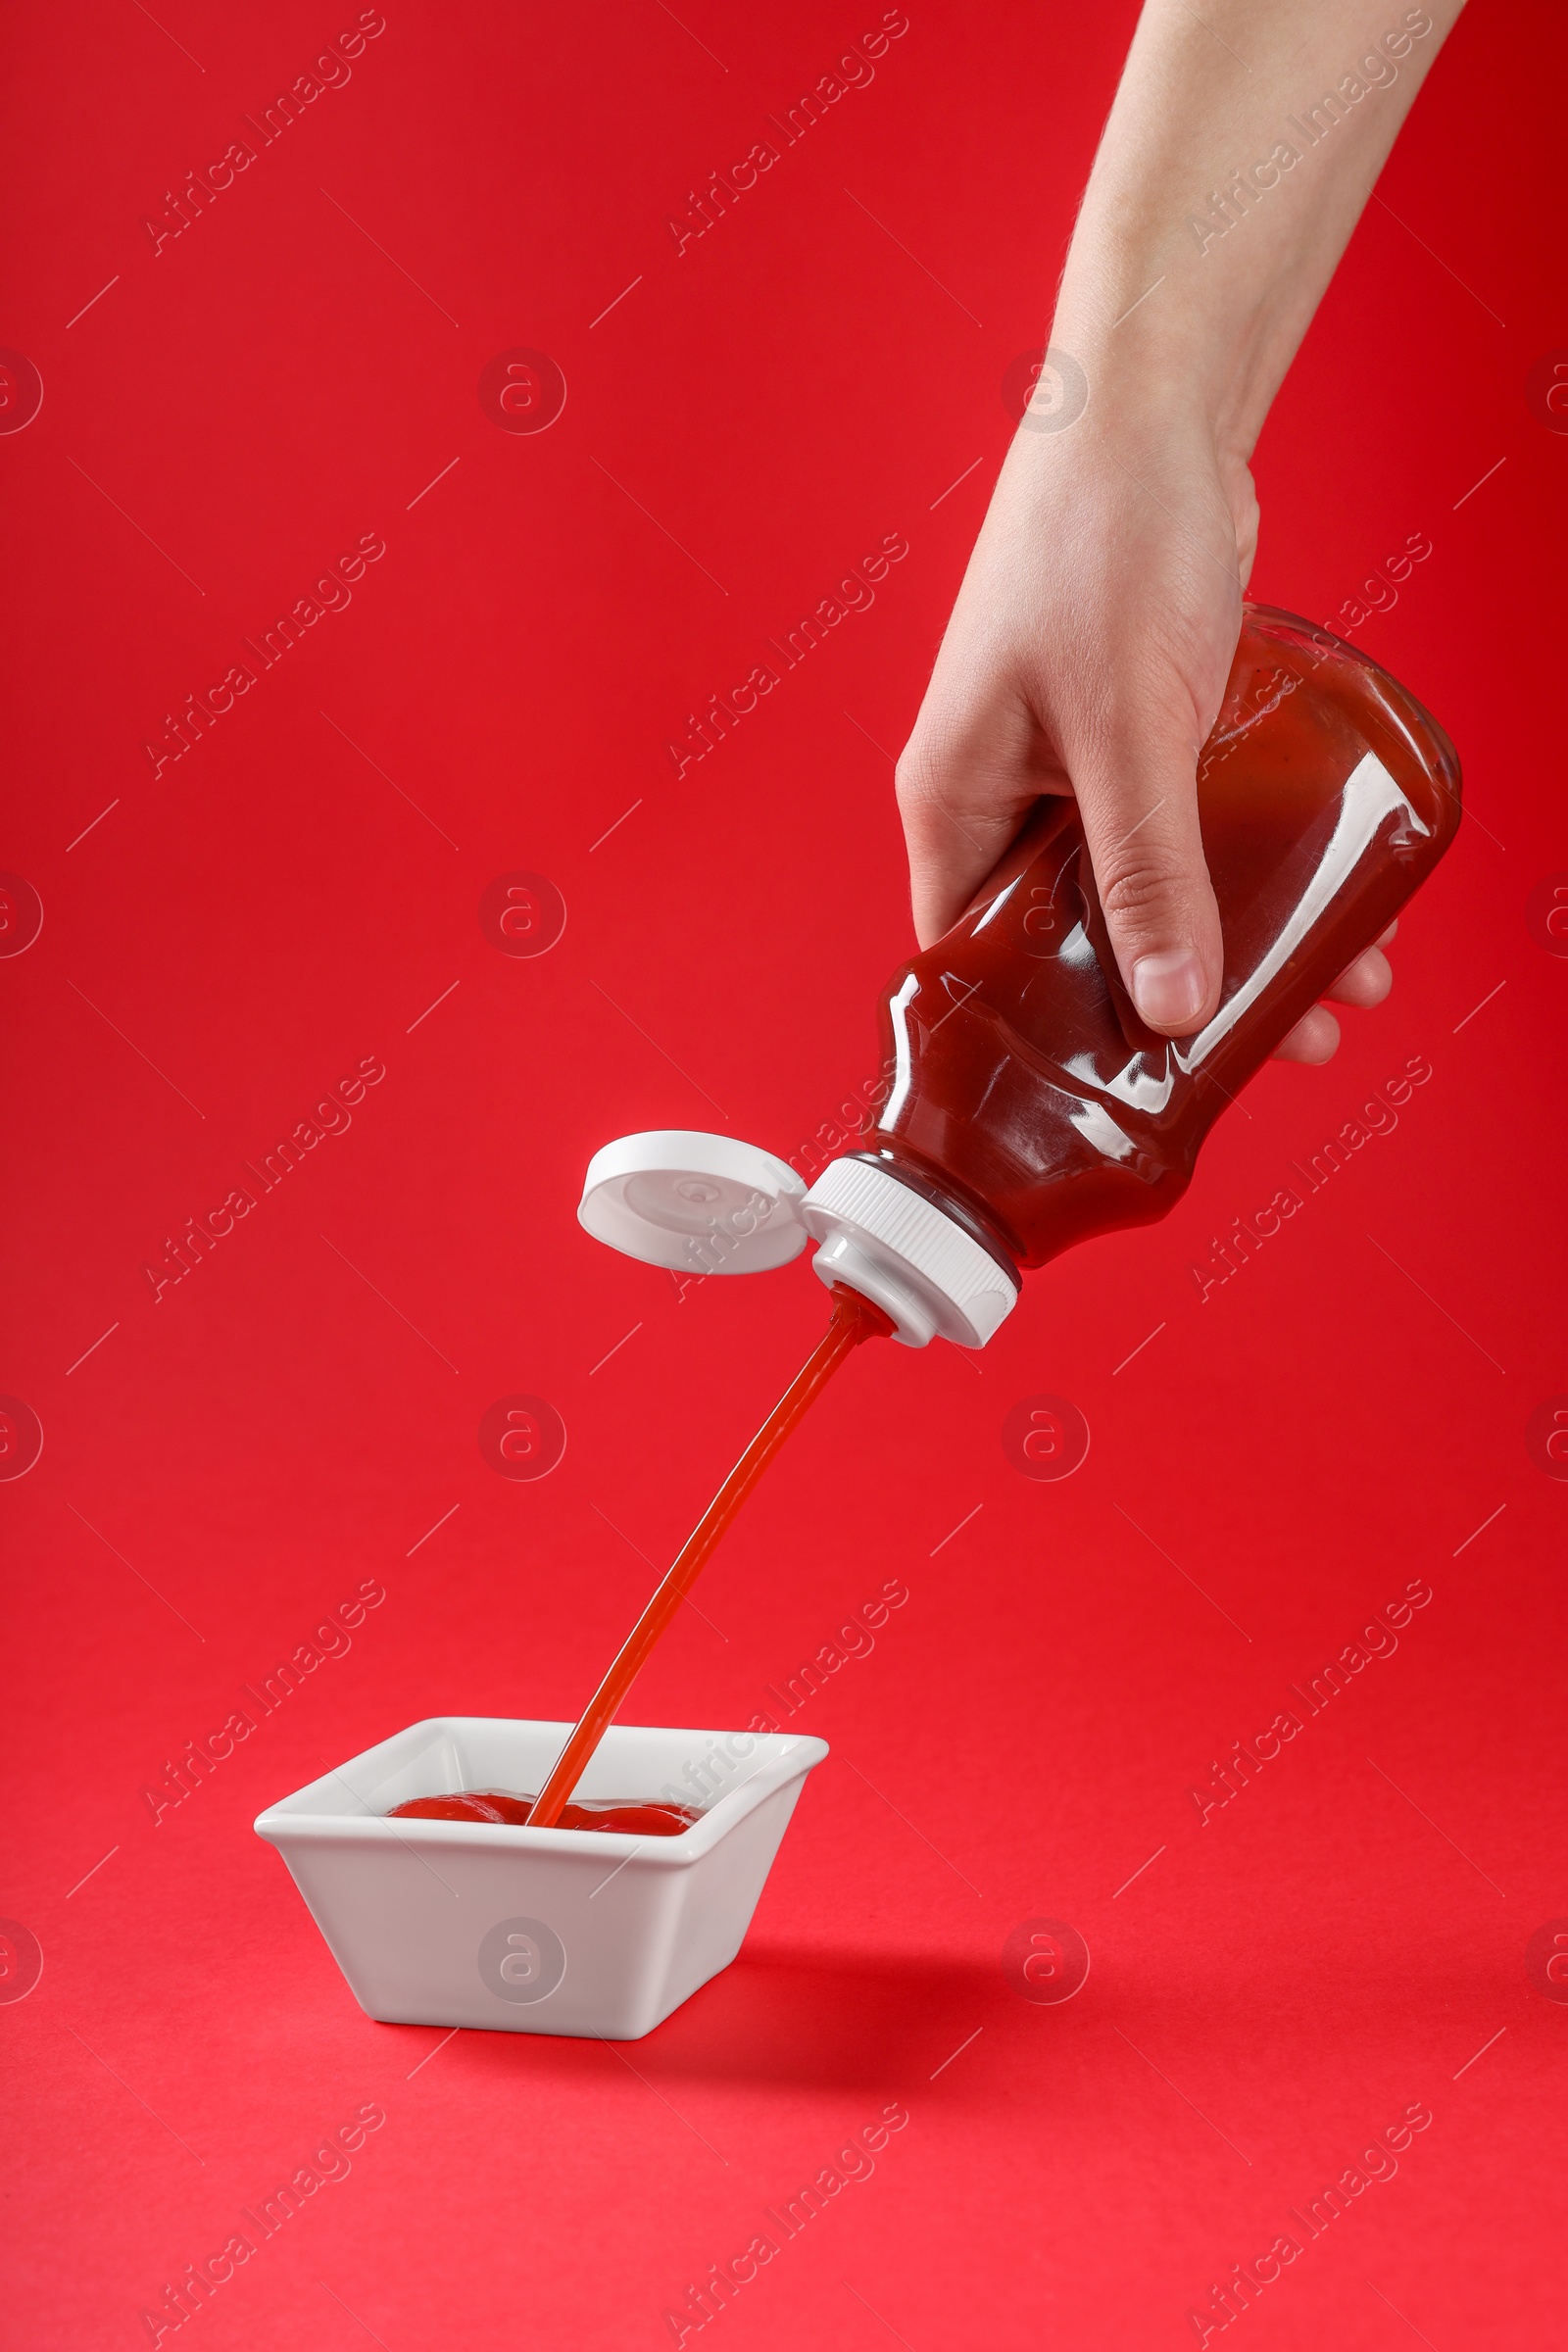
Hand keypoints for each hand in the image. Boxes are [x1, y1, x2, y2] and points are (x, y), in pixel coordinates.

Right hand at [895, 392, 1393, 1063]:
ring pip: (1144, 885)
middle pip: (1075, 937)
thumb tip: (1176, 1011)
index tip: (1134, 1092)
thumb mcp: (1129, 732)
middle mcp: (1002, 794)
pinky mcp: (1133, 728)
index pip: (973, 964)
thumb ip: (1152, 873)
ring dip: (1234, 936)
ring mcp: (1069, 762)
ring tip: (1330, 984)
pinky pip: (1184, 827)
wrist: (1156, 406)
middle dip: (1175, 997)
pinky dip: (1247, 866)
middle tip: (1273, 1046)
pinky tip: (1325, 896)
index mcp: (955, 804)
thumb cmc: (1102, 544)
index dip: (1045, 1039)